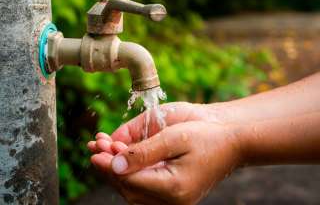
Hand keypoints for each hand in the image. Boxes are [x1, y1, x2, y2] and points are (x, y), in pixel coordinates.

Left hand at [87, 103, 243, 204]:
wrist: (231, 141)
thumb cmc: (206, 135)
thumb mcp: (174, 137)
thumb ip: (143, 152)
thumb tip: (113, 164)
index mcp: (173, 186)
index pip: (130, 180)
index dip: (108, 165)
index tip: (94, 150)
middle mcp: (172, 199)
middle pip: (128, 188)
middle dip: (109, 167)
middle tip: (96, 147)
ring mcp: (174, 199)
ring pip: (134, 191)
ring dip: (116, 171)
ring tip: (103, 149)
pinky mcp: (174, 194)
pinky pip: (144, 189)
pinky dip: (130, 174)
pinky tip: (121, 159)